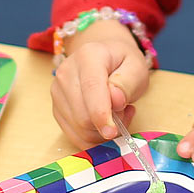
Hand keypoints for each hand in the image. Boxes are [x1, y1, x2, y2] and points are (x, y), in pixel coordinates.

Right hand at [50, 26, 150, 146]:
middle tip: (126, 111)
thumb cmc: (123, 62)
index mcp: (88, 57)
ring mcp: (57, 92)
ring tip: (118, 113)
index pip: (91, 88)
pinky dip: (93, 136)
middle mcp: (66, 73)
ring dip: (102, 131)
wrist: (105, 56)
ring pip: (78, 129)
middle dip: (108, 123)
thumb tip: (116, 101)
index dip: (101, 113)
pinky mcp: (57, 109)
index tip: (112, 131)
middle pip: (82, 115)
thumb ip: (128, 82)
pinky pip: (75, 135)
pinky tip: (105, 121)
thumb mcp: (137, 66)